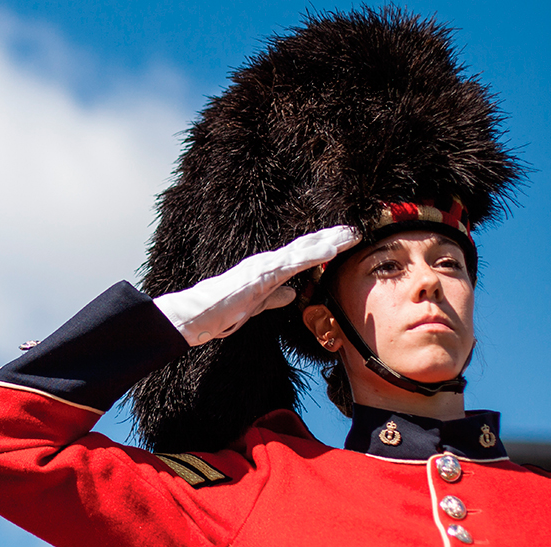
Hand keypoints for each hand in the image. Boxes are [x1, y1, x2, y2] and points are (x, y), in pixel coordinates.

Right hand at [154, 226, 361, 345]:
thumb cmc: (220, 311)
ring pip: (303, 250)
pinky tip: (331, 249)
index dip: (320, 247)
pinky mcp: (263, 274)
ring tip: (350, 234)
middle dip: (330, 238)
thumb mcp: (255, 305)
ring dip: (328, 241)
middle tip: (353, 229)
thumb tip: (291, 294)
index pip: (299, 256)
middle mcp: (268, 262)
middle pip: (305, 247)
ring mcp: (266, 266)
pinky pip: (293, 262)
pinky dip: (314, 254)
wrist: (197, 313)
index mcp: (266, 269)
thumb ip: (273, 298)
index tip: (341, 241)